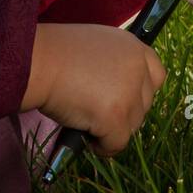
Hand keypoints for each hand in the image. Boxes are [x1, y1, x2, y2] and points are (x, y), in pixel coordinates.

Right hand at [22, 22, 165, 157]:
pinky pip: (116, 144)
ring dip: (110, 128)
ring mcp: (129, 93)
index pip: (157, 75)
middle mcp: (137, 68)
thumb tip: (119, 93)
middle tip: (94, 109)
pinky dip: (100, 145)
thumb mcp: (94, 47)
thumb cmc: (54, 53)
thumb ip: (114, 65)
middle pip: (145, 105)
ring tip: (83, 116)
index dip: (140, 91)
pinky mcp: (116, 116)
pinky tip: (82, 133)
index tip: (123, 99)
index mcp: (133, 47)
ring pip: (131, 127)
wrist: (36, 61)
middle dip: (123, 113)